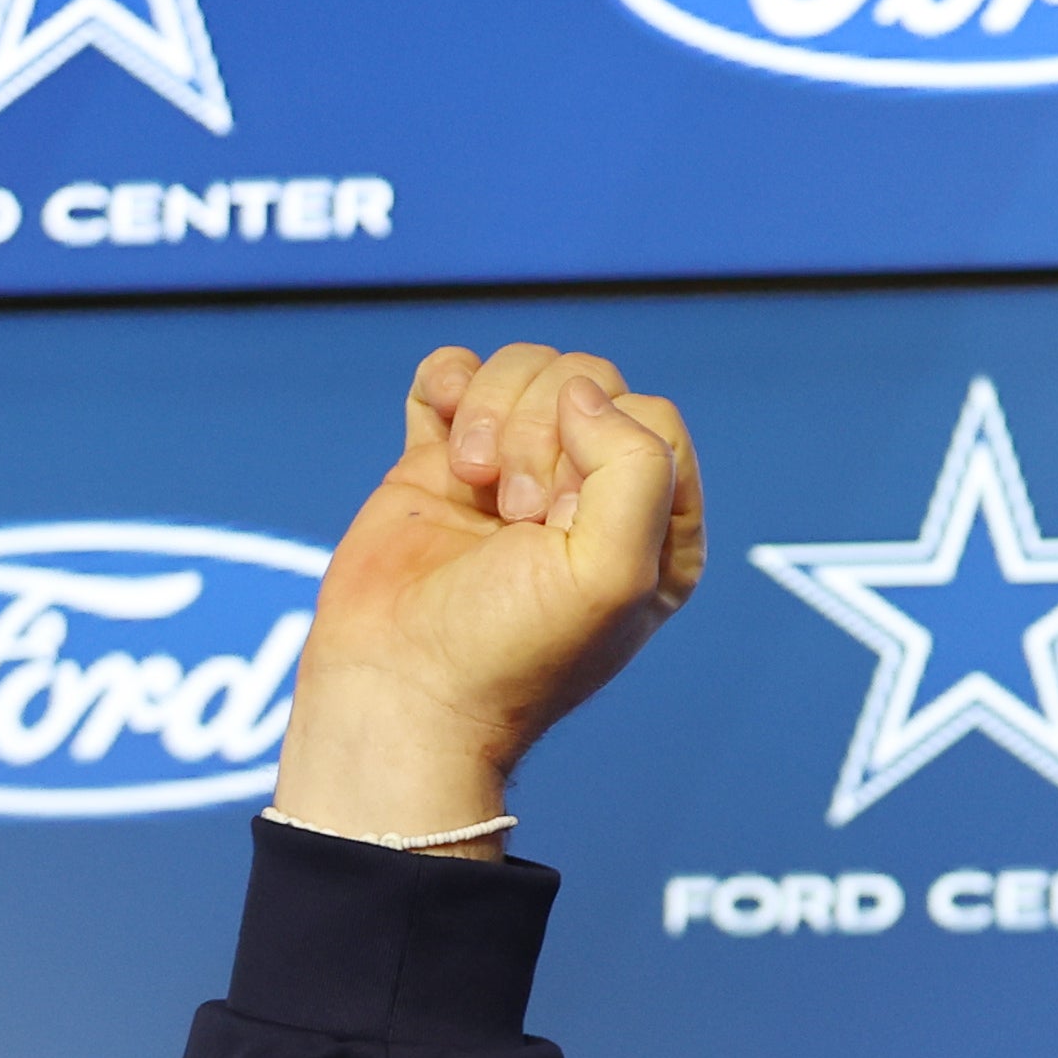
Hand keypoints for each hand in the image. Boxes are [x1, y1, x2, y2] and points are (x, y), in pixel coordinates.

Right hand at [269, 343, 705, 852]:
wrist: (399, 687)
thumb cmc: (512, 648)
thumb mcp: (613, 573)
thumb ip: (635, 467)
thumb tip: (583, 392)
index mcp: (657, 527)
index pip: (653, 418)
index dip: (601, 446)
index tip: (556, 518)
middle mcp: (592, 494)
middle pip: (586, 382)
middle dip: (539, 431)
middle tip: (513, 514)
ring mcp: (515, 471)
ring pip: (524, 371)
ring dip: (490, 411)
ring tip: (473, 486)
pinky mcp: (443, 462)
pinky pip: (454, 374)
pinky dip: (447, 384)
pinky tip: (441, 435)